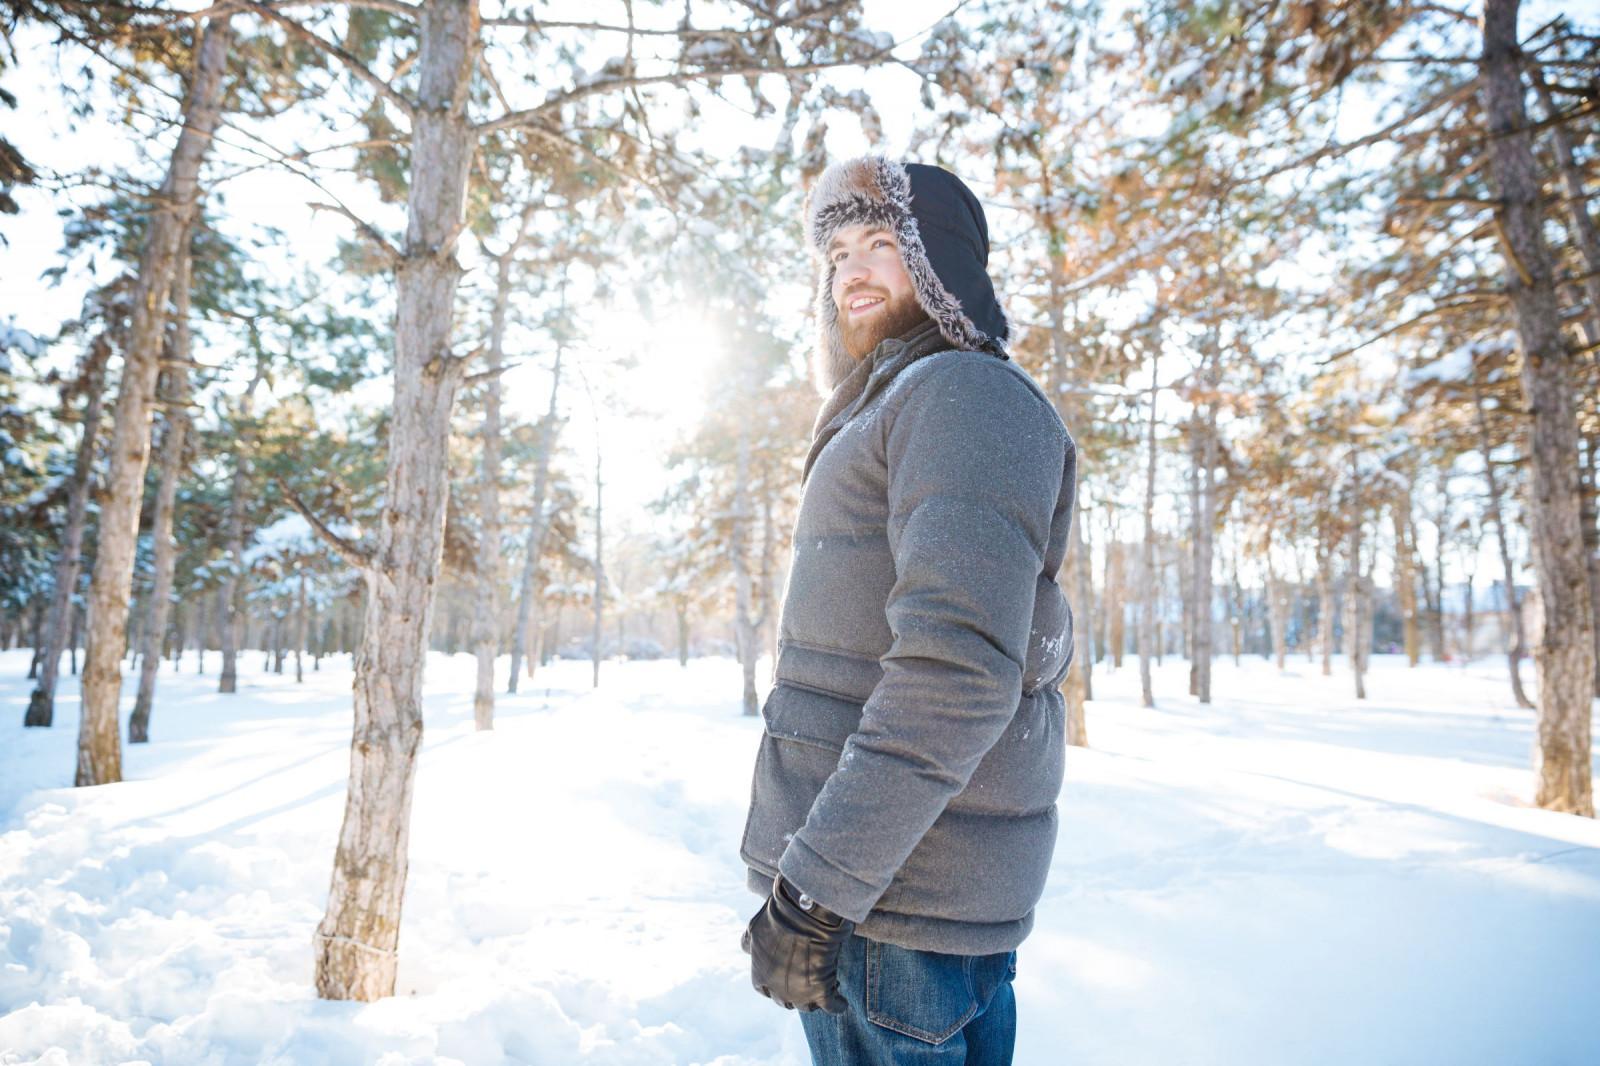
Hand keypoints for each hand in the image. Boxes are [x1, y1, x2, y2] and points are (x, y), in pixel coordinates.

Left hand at [741, 874, 853, 1012]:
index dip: (772, 984)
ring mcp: (800, 993)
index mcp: (760, 975)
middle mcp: (777, 989)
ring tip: (824, 987)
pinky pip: (832, 1006)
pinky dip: (838, 1005)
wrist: (806, 912)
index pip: (763, 989)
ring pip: (807, 1006)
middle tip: (805, 981)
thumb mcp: (755, 928)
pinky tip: (841, 1001)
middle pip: (785, 1001)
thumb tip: (746, 949)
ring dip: (814, 1000)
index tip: (782, 977)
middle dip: (793, 993)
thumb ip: (749, 943)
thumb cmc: (780, 916)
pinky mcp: (822, 991)